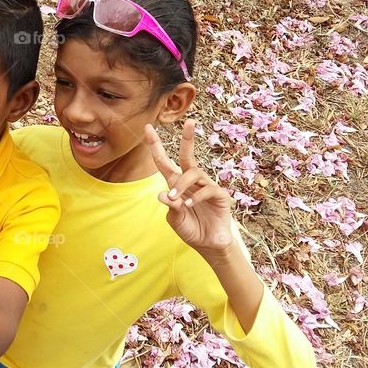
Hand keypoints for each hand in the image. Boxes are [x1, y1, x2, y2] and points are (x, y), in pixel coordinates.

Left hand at [145, 121, 235, 256]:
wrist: (209, 245)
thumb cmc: (191, 229)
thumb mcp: (175, 220)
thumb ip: (170, 208)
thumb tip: (162, 195)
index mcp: (176, 184)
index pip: (163, 162)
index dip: (155, 145)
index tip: (147, 127)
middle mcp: (191, 182)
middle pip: (187, 156)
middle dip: (188, 138)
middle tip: (190, 121)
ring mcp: (206, 186)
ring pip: (193, 173)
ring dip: (181, 184)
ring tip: (175, 198)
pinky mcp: (220, 195)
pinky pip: (207, 189)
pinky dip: (196, 197)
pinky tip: (189, 206)